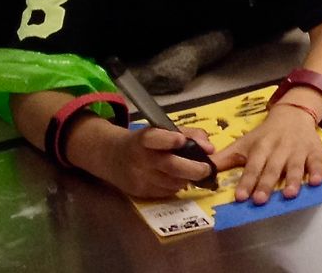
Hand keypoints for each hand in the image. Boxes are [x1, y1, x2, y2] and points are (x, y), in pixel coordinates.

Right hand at [99, 124, 218, 199]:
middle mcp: (140, 159)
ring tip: (194, 172)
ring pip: (171, 182)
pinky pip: (165, 192)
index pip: (154, 139)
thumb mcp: (164, 129)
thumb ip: (190, 134)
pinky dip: (176, 186)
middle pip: (170, 166)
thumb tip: (210, 148)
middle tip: (207, 169)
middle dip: (193, 169)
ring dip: (187, 179)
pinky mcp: (140, 192)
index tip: (181, 140)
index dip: (168, 140)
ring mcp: (139, 178)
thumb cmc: (146, 141)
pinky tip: (179, 179)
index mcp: (144, 139)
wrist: (112, 157)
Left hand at [216, 102, 321, 204]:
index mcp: (261, 146)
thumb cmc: (265, 135)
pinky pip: (317, 161)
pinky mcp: (314, 150)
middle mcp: (279, 148)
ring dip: (293, 180)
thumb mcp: (243, 144)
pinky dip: (318, 171)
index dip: (247, 180)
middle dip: (267, 183)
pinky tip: (317, 182)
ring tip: (289, 194)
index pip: (253, 165)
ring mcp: (298, 149)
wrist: (294, 113)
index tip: (241, 196)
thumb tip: (200, 171)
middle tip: (260, 200)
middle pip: (273, 167)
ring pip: (296, 165)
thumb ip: (223, 160)